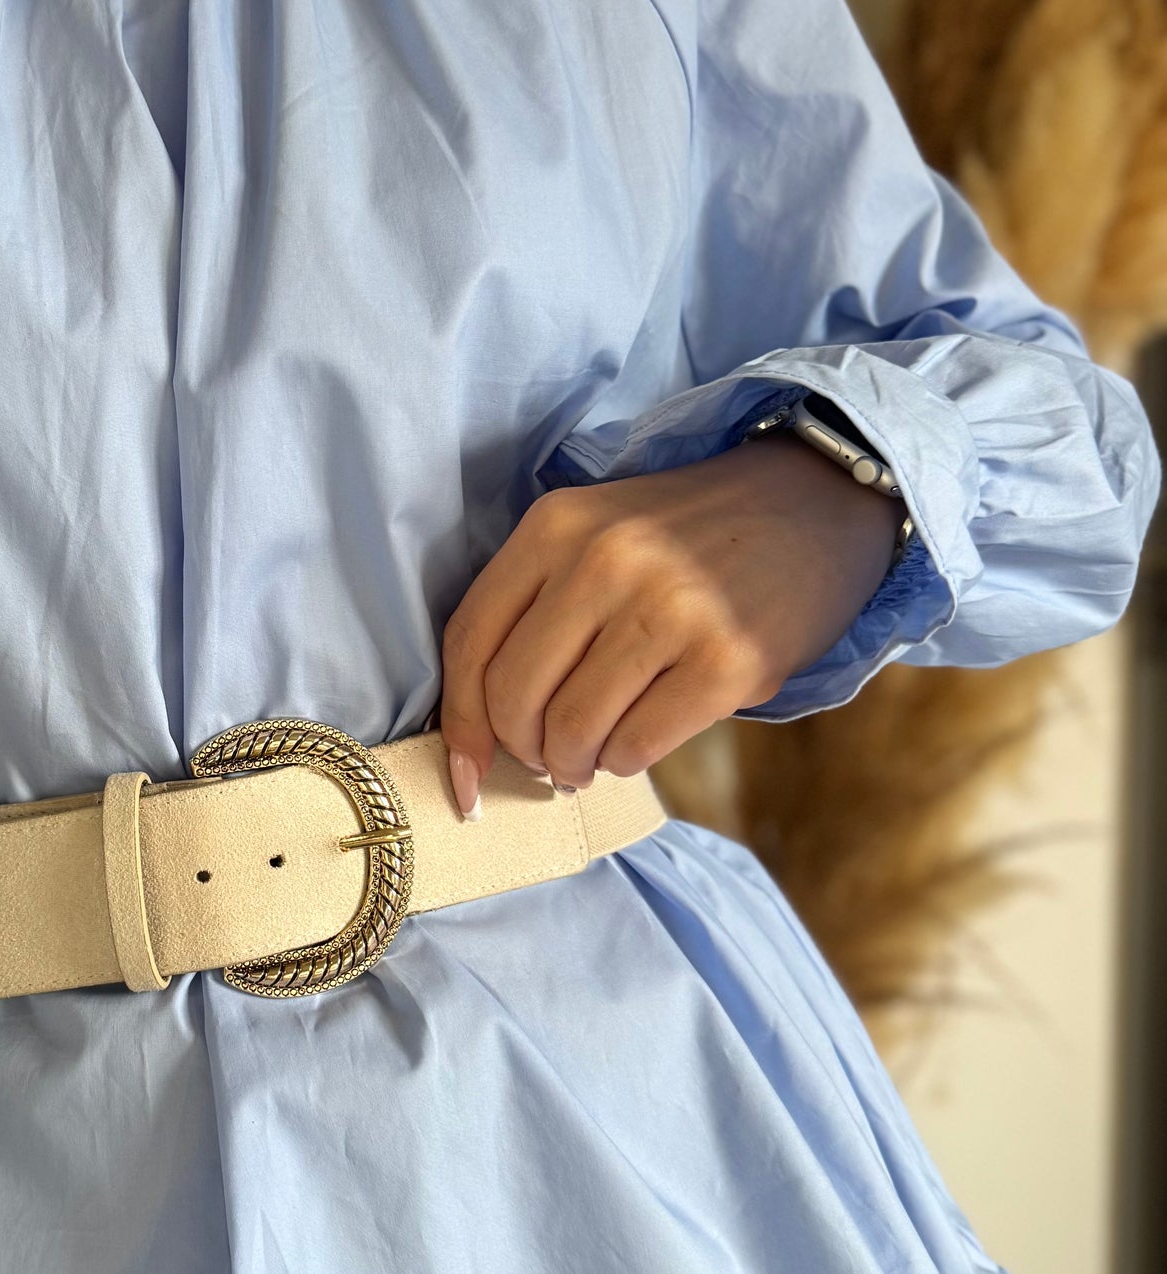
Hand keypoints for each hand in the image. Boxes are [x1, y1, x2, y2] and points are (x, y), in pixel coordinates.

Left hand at [440, 434, 903, 807]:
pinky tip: (636, 744)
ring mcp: (670, 609)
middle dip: (523, 748)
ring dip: (574, 763)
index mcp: (555, 527)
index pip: (470, 642)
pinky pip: (636, 747)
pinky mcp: (728, 661)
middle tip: (549, 755)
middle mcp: (605, 561)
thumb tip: (480, 733)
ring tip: (591, 755)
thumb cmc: (688, 539)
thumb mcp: (596, 534)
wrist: (815, 503)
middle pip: (514, 697)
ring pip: (573, 731)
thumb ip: (535, 608)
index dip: (459, 722)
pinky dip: (624, 762)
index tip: (462, 770)